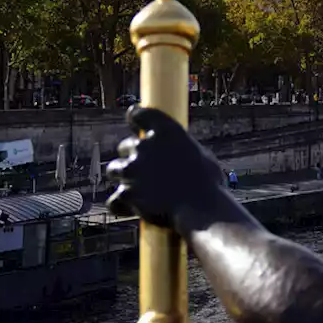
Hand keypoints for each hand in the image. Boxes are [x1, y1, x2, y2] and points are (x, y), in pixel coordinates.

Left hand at [106, 106, 224, 234]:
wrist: (201, 209)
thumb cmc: (208, 184)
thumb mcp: (201, 155)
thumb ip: (181, 150)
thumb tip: (177, 155)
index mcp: (166, 130)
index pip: (138, 114)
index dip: (136, 118)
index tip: (136, 124)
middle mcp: (144, 146)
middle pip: (125, 146)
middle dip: (132, 156)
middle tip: (144, 169)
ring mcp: (132, 169)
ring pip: (114, 169)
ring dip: (122, 177)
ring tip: (135, 188)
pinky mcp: (126, 193)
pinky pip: (114, 199)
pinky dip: (120, 204)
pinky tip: (128, 208)